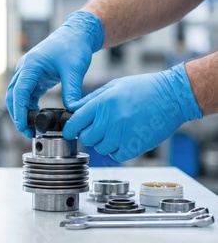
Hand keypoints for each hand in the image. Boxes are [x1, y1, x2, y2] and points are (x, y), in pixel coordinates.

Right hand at [5, 11, 103, 137]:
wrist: (76, 34)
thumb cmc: (73, 46)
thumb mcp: (74, 70)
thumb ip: (72, 91)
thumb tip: (72, 111)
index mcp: (31, 65)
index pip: (19, 92)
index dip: (19, 111)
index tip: (23, 126)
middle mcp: (25, 69)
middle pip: (12, 96)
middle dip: (17, 115)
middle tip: (27, 132)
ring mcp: (27, 73)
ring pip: (17, 97)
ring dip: (21, 112)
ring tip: (32, 128)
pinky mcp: (33, 78)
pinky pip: (26, 95)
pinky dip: (28, 107)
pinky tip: (37, 117)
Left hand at [63, 63, 202, 161]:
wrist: (173, 96)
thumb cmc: (144, 89)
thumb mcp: (113, 86)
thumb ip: (91, 100)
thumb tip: (73, 110)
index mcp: (102, 103)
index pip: (75, 122)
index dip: (69, 129)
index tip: (70, 132)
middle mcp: (110, 119)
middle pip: (86, 139)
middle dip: (89, 136)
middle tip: (98, 130)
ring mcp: (122, 133)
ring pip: (100, 149)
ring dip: (104, 144)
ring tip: (116, 132)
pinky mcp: (135, 145)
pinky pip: (117, 156)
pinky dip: (118, 151)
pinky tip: (124, 140)